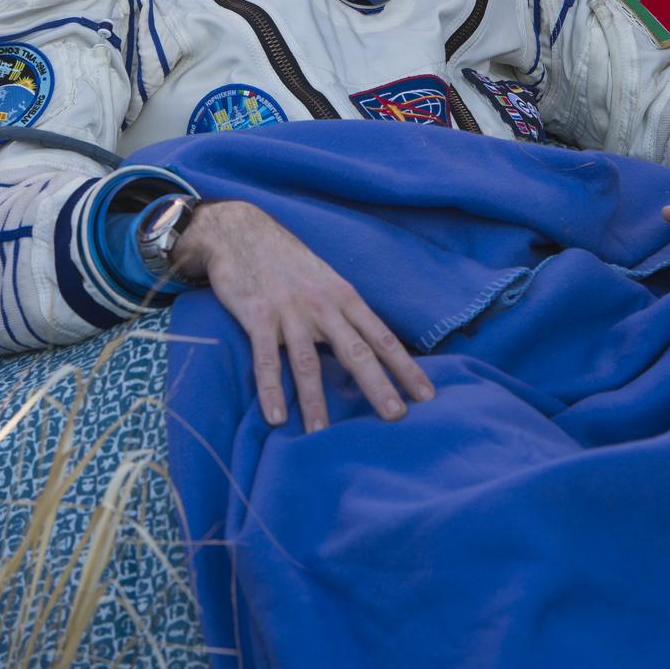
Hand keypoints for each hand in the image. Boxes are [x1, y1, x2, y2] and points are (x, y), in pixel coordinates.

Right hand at [173, 199, 434, 431]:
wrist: (242, 231)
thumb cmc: (288, 261)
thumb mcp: (325, 280)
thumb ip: (343, 312)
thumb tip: (368, 350)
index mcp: (343, 296)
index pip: (381, 337)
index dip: (405, 367)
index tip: (427, 395)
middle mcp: (322, 304)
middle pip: (355, 351)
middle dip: (377, 385)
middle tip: (396, 417)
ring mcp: (289, 310)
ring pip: (307, 362)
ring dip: (315, 401)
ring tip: (322, 436)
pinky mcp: (256, 315)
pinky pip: (266, 358)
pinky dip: (270, 389)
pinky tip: (276, 417)